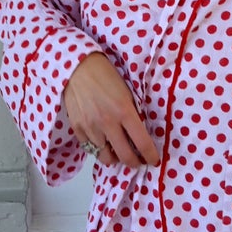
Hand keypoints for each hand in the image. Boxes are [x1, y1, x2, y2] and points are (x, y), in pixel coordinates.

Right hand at [65, 52, 159, 167]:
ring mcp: (91, 128)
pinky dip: (98, 148)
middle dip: (134, 163)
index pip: (143, 143)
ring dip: (114, 156)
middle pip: (125, 157)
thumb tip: (139, 135)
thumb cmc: (105, 76)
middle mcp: (108, 123)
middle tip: (138, 161)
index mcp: (125, 112)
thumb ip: (134, 114)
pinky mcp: (77, 129)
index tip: (153, 160)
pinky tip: (102, 140)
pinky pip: (91, 149)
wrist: (77, 68)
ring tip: (117, 149)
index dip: (151, 156)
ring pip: (106, 157)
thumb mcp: (127, 93)